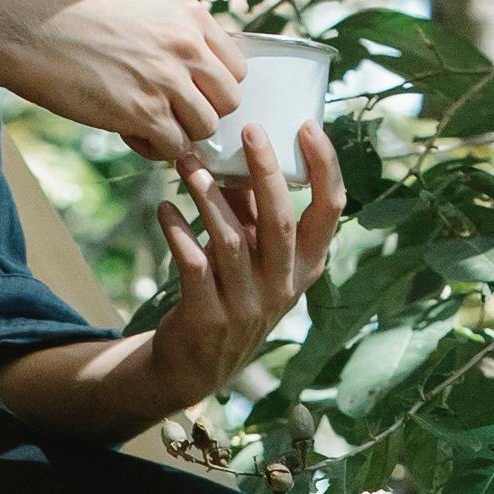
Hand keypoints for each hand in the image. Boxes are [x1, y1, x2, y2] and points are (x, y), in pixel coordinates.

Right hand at [0, 0, 250, 167]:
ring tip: (148, 124)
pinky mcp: (145, 111)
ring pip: (205, 127)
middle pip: (229, 100)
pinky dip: (157, 149)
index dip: (214, 88)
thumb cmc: (81, 25)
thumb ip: (178, 38)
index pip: (236, 68)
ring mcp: (168, 78)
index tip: (190, 94)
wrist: (34, 31)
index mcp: (191, 15)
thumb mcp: (144, 14)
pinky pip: (175, 147)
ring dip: (180, 134)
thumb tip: (202, 80)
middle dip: (202, 113)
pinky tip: (132, 134)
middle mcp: (187, 43)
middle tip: (170, 113)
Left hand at [128, 114, 341, 415]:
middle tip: (249, 131)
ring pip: (229, 240)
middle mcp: (283, 287)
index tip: (307, 127)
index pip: (330, 213)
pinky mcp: (208, 318)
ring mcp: (246, 306)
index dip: (324, 169)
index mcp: (306, 266)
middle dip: (265, 171)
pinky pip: (192, 264)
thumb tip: (245, 149)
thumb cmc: (229, 293)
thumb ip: (254, 211)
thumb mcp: (255, 256)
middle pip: (280, 221)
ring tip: (186, 162)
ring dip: (207, 195)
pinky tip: (163, 208)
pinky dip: (177, 231)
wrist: (195, 366)